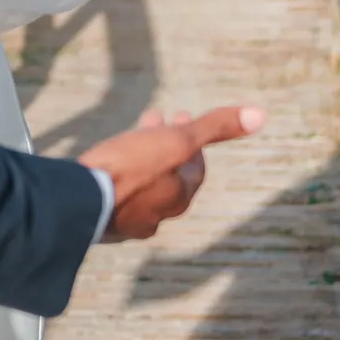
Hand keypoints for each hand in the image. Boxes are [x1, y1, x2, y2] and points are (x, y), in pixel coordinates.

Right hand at [83, 106, 265, 241]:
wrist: (78, 200)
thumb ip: (215, 128)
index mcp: (178, 199)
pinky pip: (116, 197)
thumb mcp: (176, 140)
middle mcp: (157, 216)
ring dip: (141, 161)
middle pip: (168, 178)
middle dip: (165, 147)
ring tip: (126, 140)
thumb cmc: (129, 169)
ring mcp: (127, 223)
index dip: (192, 142)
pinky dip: (118, 177)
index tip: (180, 118)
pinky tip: (106, 169)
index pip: (194, 169)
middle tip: (154, 121)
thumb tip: (260, 115)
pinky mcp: (101, 224)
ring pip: (142, 188)